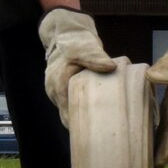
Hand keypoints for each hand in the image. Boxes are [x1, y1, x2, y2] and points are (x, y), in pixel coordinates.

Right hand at [38, 8, 116, 122]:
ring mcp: (59, 89)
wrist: (67, 31)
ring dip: (83, 115)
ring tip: (103, 124)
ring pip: (71, 108)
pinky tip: (99, 109)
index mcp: (58, 85)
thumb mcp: (85, 47)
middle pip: (68, 114)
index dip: (79, 127)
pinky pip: (73, 101)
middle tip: (103, 133)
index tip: (93, 135)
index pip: (66, 114)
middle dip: (83, 125)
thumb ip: (95, 58)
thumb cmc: (75, 40)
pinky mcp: (66, 86)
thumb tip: (112, 68)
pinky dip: (84, 106)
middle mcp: (55, 90)